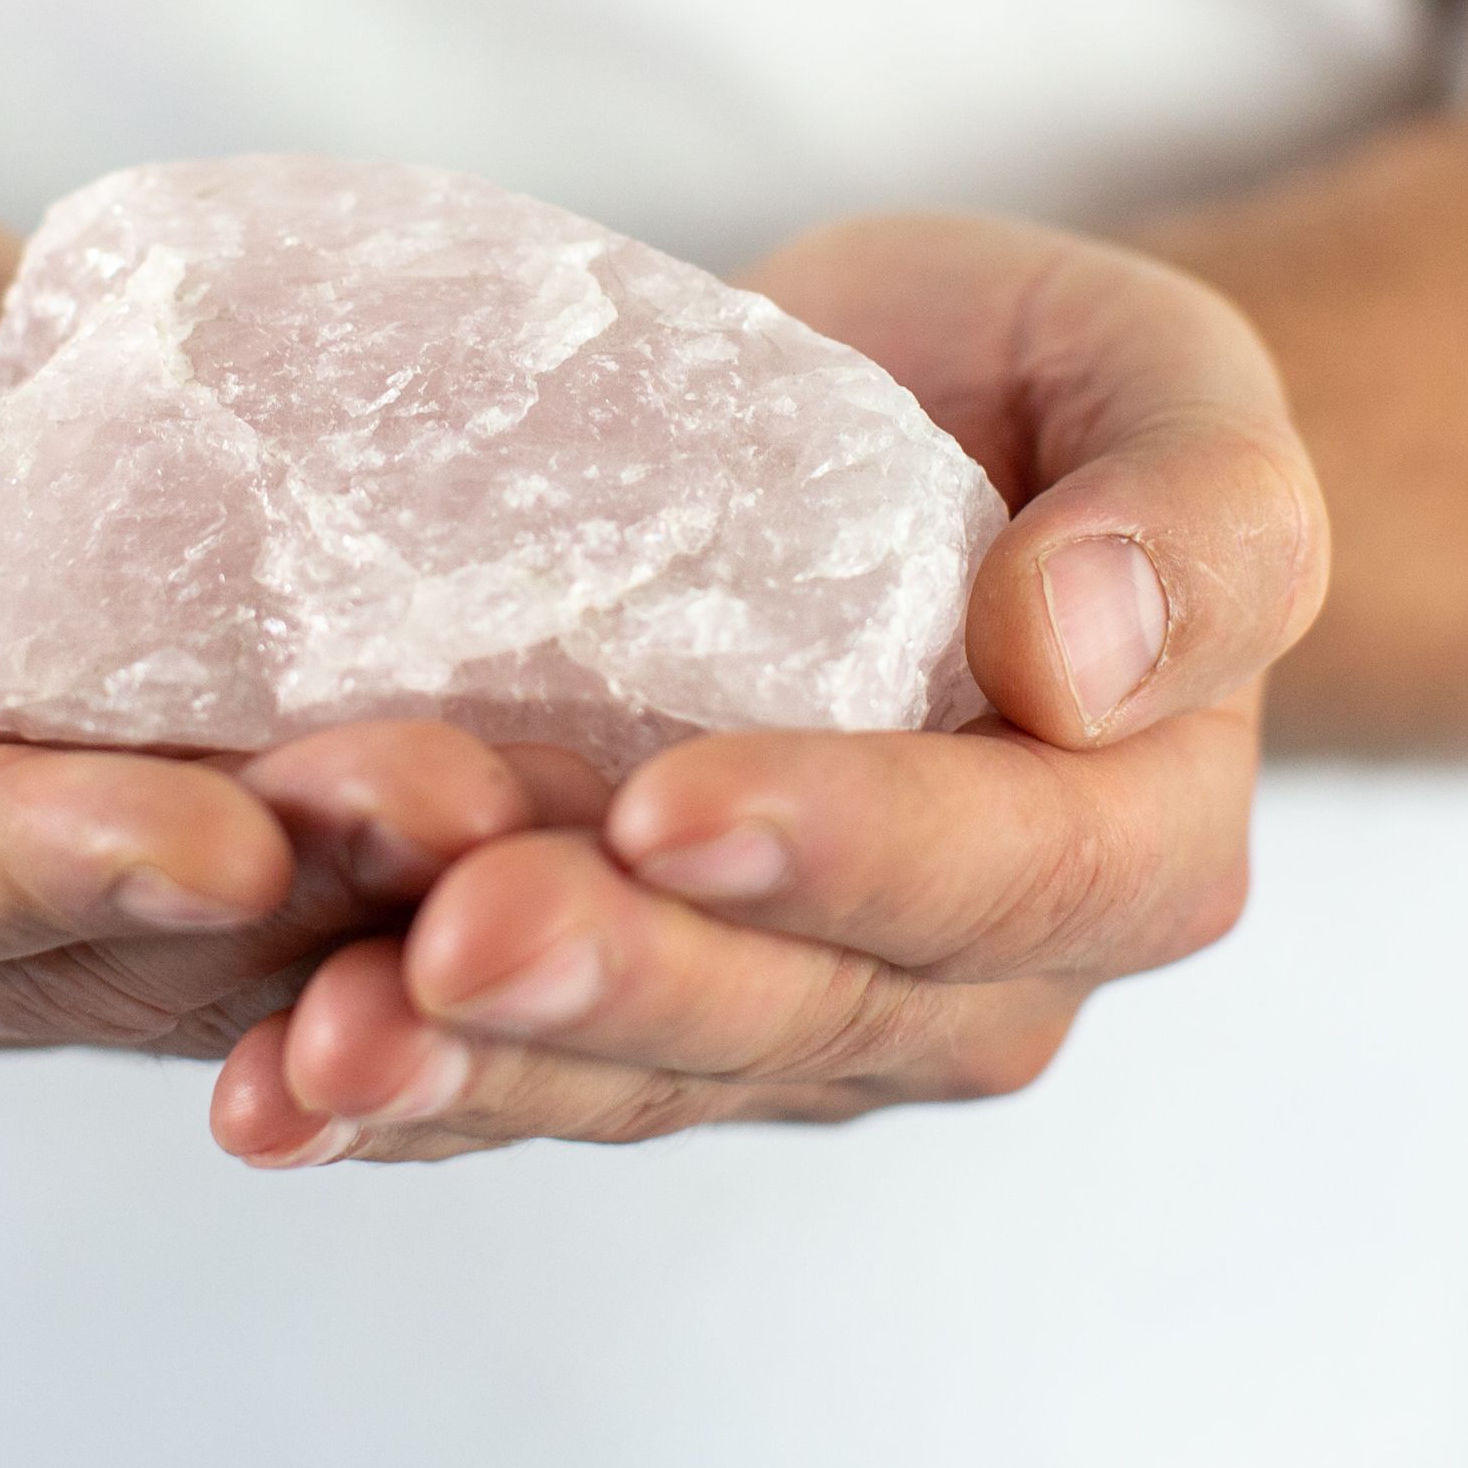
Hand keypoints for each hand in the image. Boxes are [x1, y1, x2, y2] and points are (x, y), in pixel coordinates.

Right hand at [0, 194, 597, 1056]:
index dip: (65, 862)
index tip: (216, 838)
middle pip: (110, 947)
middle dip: (284, 885)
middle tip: (442, 808)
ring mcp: (78, 950)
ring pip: (247, 964)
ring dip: (391, 902)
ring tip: (529, 810)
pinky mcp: (220, 921)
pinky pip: (331, 935)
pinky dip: (441, 893)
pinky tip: (567, 838)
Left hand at [207, 215, 1324, 1163]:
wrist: (910, 437)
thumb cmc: (1042, 396)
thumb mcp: (1160, 377)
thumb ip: (1201, 513)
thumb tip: (1082, 654)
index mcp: (1130, 840)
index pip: (1001, 876)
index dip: (840, 851)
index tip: (672, 802)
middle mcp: (969, 978)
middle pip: (790, 1012)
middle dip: (610, 982)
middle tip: (448, 934)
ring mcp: (796, 1020)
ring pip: (635, 1075)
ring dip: (470, 1066)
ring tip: (318, 1042)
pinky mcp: (642, 1022)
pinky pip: (521, 1076)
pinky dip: (389, 1091)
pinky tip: (265, 1089)